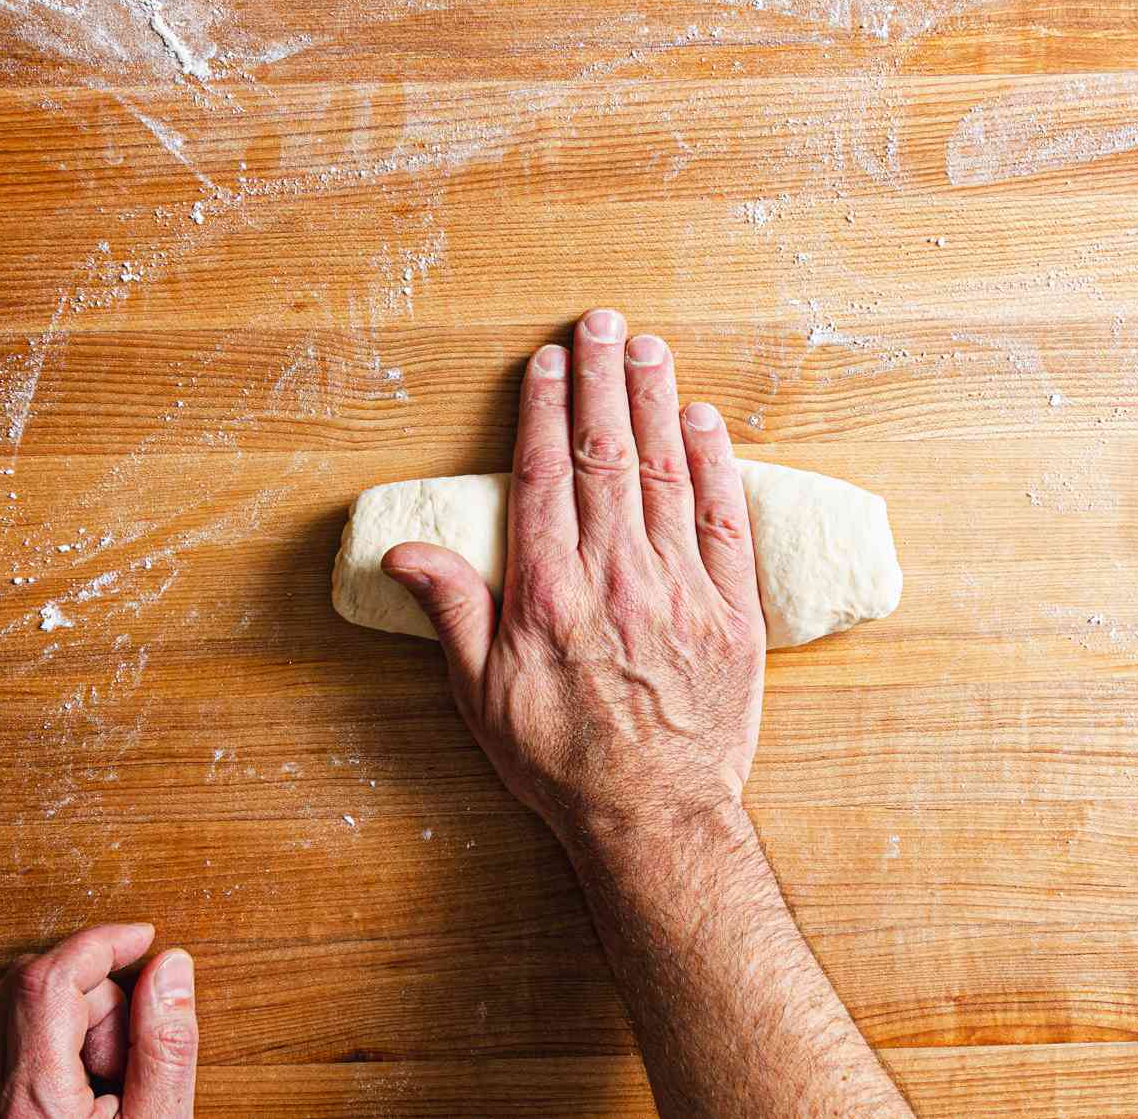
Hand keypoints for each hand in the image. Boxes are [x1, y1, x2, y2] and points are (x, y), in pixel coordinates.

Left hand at [0, 924, 198, 1118]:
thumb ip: (166, 1048)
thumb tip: (172, 969)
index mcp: (29, 1098)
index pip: (53, 976)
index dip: (102, 943)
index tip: (141, 940)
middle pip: (31, 988)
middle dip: (93, 996)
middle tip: (128, 1053)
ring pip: (2, 1016)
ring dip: (57, 1021)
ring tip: (96, 1082)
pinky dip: (25, 1048)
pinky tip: (61, 1092)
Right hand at [383, 308, 765, 841]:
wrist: (654, 814)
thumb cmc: (561, 759)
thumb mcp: (482, 695)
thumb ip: (450, 610)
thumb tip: (404, 549)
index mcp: (549, 592)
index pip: (546, 474)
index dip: (547, 408)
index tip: (550, 361)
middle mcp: (616, 576)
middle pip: (608, 456)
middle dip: (603, 381)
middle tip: (604, 322)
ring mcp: (680, 589)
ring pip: (667, 474)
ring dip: (656, 403)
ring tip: (649, 348)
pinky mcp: (732, 611)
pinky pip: (726, 521)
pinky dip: (716, 465)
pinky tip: (704, 421)